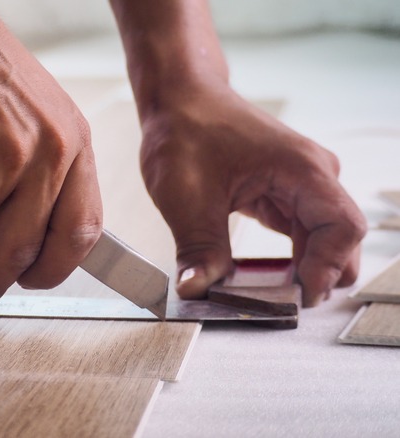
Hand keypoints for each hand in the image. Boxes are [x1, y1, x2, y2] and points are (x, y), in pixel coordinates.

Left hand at [139, 80, 366, 306]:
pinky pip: (298, 234)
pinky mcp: (283, 193)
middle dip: (316, 275)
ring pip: (320, 241)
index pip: (342, 227)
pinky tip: (260, 278)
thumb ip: (198, 247)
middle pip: (339, 239)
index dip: (327, 267)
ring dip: (300, 270)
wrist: (178, 99)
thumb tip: (197, 289)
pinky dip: (286, 259)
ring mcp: (300, 185)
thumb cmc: (185, 130)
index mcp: (301, 169)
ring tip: (266, 296)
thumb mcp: (185, 196)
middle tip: (278, 304)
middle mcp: (312, 176)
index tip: (297, 296)